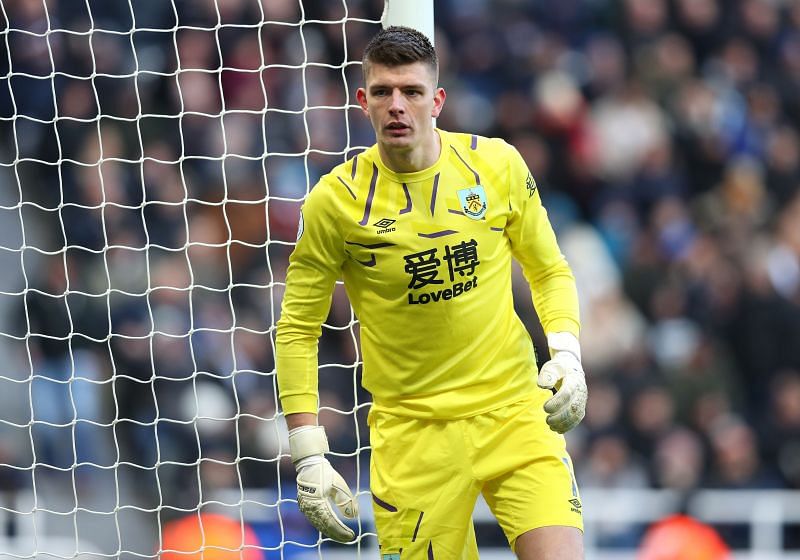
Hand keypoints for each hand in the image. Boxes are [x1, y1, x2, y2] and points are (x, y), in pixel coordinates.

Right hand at [289, 425, 358, 541]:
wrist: (310, 464)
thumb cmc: (325, 473)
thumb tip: (354, 516)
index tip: (351, 535)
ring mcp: (305, 508)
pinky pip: (315, 520)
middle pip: (324, 527)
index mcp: (317, 503)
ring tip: (342, 535)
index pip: (331, 523)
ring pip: (319, 525)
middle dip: (337, 534)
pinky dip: (324, 525)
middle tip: (348, 538)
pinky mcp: (305, 506)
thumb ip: (346, 501)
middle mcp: (309, 508)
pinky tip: (331, 528)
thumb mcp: (339, 485)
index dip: (341, 531)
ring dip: (331, 531)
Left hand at [537, 332, 587, 433]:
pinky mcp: (581, 406)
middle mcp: (581, 391)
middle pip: (573, 407)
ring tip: (550, 425)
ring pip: (576, 415)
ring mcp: (582, 400)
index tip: (545, 408)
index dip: (557, 402)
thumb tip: (542, 386)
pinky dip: (568, 426)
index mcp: (574, 380)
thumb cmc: (559, 367)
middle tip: (547, 420)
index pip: (568, 393)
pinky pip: (577, 419)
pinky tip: (556, 429)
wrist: (571, 367)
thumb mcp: (552, 366)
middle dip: (560, 416)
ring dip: (564, 423)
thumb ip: (547, 374)